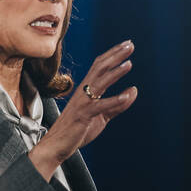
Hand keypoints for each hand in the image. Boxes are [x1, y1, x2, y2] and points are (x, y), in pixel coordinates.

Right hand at [29, 39, 137, 180]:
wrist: (56, 145)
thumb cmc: (77, 130)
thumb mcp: (102, 116)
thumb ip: (117, 104)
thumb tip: (134, 90)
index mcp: (87, 90)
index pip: (100, 66)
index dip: (113, 54)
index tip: (126, 45)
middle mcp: (83, 92)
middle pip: (100, 68)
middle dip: (115, 56)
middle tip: (130, 45)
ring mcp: (83, 103)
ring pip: (99, 83)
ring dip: (115, 72)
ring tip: (128, 63)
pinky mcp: (84, 115)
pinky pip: (100, 106)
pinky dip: (114, 100)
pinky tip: (127, 96)